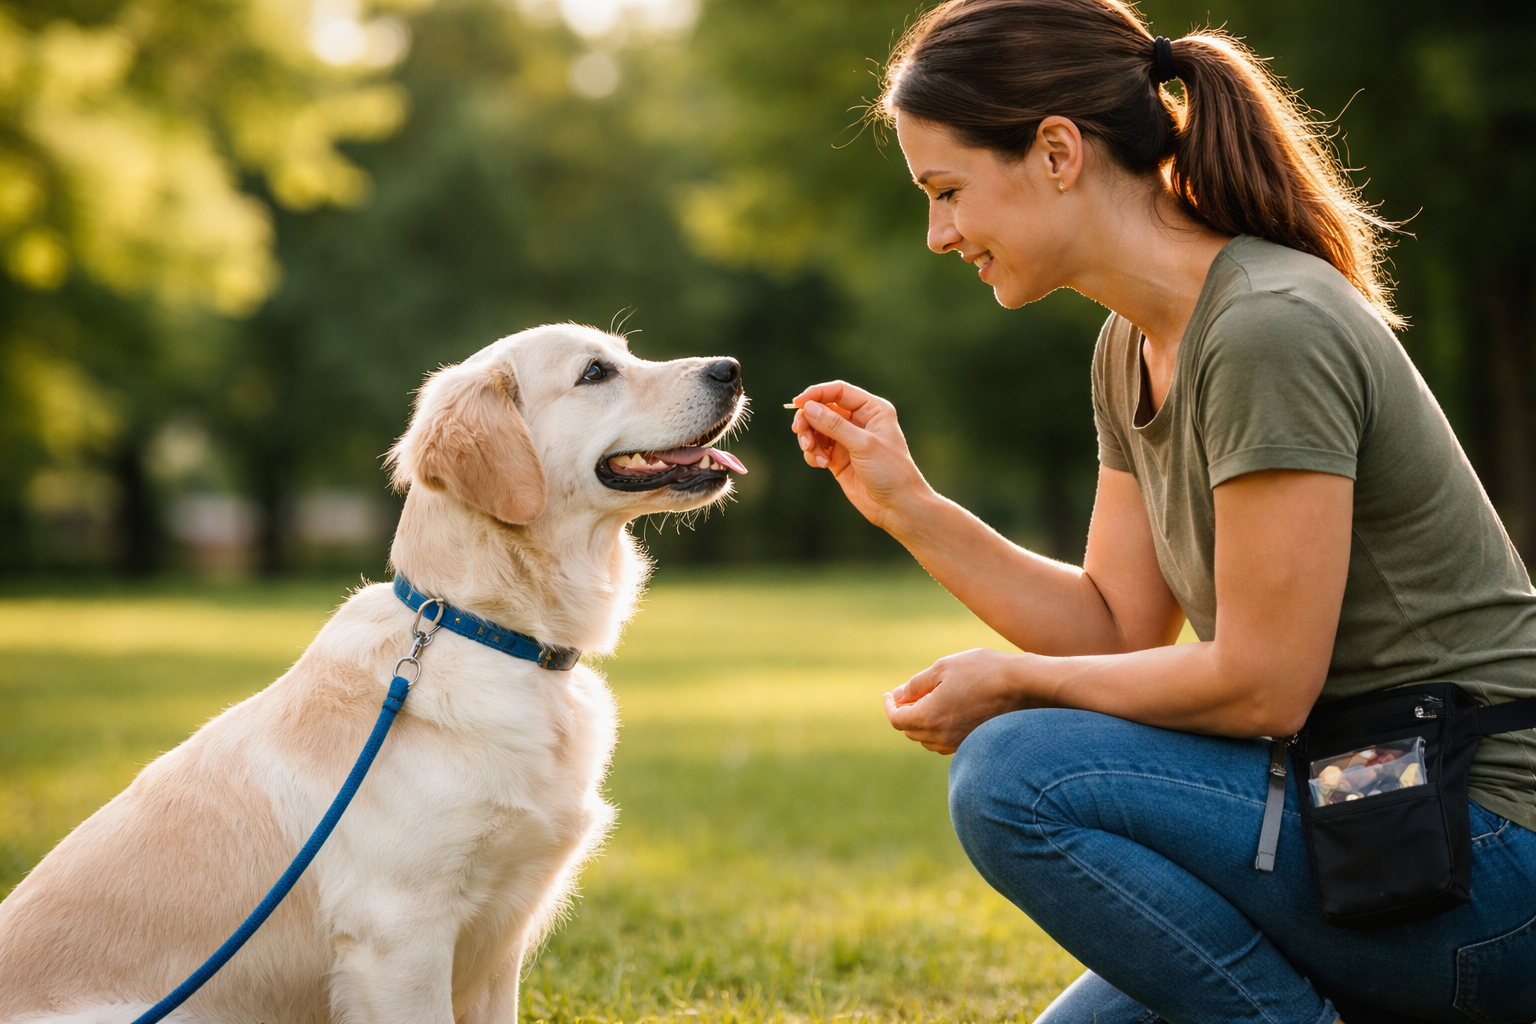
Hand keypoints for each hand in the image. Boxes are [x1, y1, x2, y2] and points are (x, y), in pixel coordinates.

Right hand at [789, 381, 932, 531]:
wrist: (898, 506)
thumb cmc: (891, 471)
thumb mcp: (863, 445)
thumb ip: (834, 425)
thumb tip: (809, 407)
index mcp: (872, 410)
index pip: (839, 391)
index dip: (816, 394)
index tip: (798, 404)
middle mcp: (859, 421)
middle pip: (823, 409)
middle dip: (808, 420)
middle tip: (800, 432)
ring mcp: (847, 440)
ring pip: (816, 429)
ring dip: (809, 439)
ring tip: (813, 454)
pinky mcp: (838, 458)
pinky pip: (817, 448)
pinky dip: (813, 454)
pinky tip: (821, 464)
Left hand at [883, 649, 1028, 753]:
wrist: (1022, 685)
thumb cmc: (982, 671)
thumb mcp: (943, 668)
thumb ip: (916, 684)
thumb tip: (897, 696)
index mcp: (930, 716)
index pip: (897, 720)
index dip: (889, 707)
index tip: (889, 695)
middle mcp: (942, 736)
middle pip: (910, 732)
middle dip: (904, 714)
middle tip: (908, 694)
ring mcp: (959, 743)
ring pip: (927, 740)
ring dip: (921, 724)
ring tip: (928, 701)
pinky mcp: (973, 743)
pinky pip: (945, 743)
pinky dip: (938, 730)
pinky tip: (947, 712)